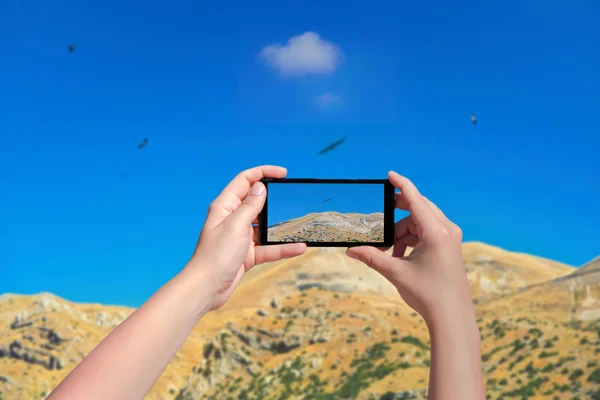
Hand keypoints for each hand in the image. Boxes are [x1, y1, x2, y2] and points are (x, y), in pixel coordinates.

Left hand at [189, 165, 306, 309]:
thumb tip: (260, 187)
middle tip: (292, 196)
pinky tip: (299, 248)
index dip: (263, 173)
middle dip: (274, 198)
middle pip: (256, 201)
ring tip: (298, 222)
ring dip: (280, 226)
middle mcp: (232, 219)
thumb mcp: (236, 225)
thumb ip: (250, 205)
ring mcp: (240, 237)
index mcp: (225, 206)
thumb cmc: (215, 256)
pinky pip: (268, 248)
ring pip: (264, 226)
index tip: (283, 173)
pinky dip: (282, 248)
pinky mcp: (247, 254)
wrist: (207, 288)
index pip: (245, 180)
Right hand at [346, 171, 471, 324]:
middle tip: (380, 216)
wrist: (452, 316)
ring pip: (420, 222)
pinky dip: (410, 239)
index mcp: (437, 232)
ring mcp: (450, 237)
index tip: (389, 175)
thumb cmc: (428, 294)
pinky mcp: (449, 246)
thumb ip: (372, 258)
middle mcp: (447, 230)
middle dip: (397, 213)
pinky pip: (426, 232)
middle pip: (418, 209)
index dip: (402, 185)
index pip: (416, 199)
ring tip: (388, 252)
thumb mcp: (396, 273)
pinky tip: (400, 256)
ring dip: (402, 232)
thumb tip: (350, 250)